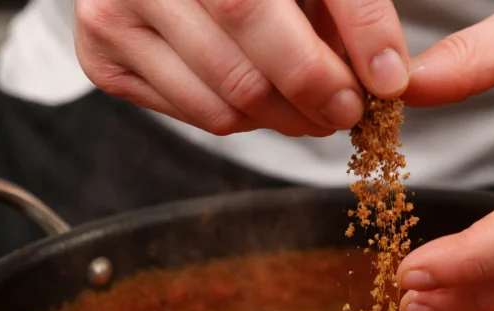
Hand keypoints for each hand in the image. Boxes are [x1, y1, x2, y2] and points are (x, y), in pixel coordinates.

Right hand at [73, 0, 410, 136]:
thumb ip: (349, 10)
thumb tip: (389, 78)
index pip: (261, 5)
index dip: (334, 50)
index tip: (383, 87)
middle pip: (247, 68)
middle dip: (314, 98)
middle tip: (347, 108)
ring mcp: (114, 12)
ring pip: (227, 103)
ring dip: (286, 117)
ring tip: (310, 101)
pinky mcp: (104, 56)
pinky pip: (200, 115)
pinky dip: (245, 116)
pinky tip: (258, 90)